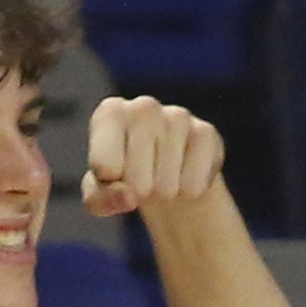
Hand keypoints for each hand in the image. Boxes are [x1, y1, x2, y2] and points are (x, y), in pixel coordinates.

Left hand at [81, 96, 223, 216]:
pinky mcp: (206, 133)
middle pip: (136, 182)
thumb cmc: (122, 178)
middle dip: (139, 193)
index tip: (112, 174)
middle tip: (141, 179)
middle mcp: (143, 107)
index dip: (110, 184)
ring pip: (166, 185)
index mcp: (110, 113)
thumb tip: (128, 196)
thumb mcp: (99, 195)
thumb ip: (101, 199)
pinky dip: (188, 193)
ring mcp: (178, 116)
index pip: (104, 167)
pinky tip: (183, 175)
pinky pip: (193, 185)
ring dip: (163, 193)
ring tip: (161, 176)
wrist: (164, 170)